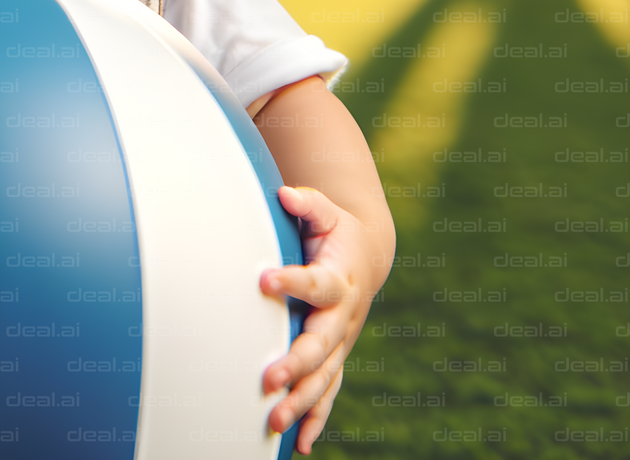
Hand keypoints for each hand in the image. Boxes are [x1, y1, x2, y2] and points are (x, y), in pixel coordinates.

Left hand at [259, 184, 373, 451]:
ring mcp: (339, 342)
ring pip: (322, 378)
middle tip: (268, 377)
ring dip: (300, 401)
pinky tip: (299, 444)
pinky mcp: (335, 357)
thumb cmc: (335, 233)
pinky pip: (327, 392)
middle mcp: (340, 317)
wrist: (366, 257)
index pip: (315, 283)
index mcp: (337, 279)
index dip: (291, 281)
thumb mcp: (325, 212)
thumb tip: (284, 194)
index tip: (263, 279)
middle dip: (295, 363)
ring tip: (272, 421)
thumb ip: (306, 204)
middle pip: (320, 345)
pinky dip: (315, 418)